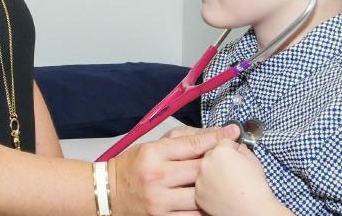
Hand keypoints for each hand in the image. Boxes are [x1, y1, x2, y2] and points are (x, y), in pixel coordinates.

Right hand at [111, 124, 238, 215]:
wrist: (108, 194)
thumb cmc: (132, 168)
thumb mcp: (150, 147)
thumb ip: (179, 142)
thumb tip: (212, 135)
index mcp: (153, 154)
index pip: (192, 144)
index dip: (216, 138)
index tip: (232, 133)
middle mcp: (156, 177)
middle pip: (200, 170)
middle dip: (219, 163)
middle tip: (234, 158)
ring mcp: (160, 202)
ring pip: (201, 196)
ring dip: (215, 189)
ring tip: (225, 182)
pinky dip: (205, 209)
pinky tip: (211, 201)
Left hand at [195, 139, 284, 215]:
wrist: (252, 210)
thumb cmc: (255, 186)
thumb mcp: (253, 160)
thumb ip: (241, 149)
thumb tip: (237, 147)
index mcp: (220, 151)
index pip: (223, 142)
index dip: (232, 149)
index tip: (236, 156)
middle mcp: (206, 162)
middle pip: (211, 154)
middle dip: (219, 160)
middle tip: (231, 171)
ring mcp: (200, 179)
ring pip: (204, 170)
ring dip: (212, 173)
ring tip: (227, 183)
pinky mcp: (198, 194)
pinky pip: (202, 185)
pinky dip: (209, 188)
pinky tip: (221, 192)